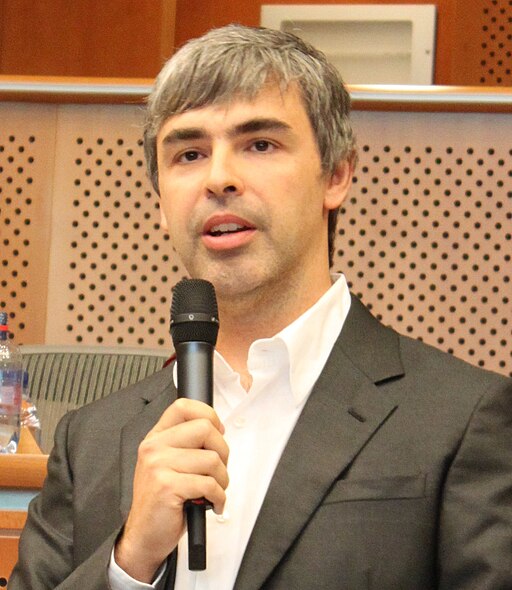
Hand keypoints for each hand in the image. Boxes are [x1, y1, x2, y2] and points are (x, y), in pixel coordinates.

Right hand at [114, 398, 228, 582]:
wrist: (144, 536)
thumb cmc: (163, 501)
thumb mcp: (169, 464)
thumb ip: (187, 444)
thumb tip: (218, 429)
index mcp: (156, 438)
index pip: (184, 407)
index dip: (209, 415)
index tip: (218, 431)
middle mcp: (154, 447)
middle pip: (205, 429)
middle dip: (222, 451)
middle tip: (218, 470)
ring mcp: (158, 466)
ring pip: (212, 459)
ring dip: (222, 479)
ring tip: (214, 491)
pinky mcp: (167, 487)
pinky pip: (209, 484)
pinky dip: (219, 497)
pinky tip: (213, 504)